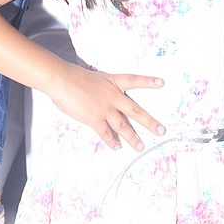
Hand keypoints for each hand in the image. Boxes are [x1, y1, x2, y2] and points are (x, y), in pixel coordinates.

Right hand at [48, 66, 165, 151]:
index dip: (148, 82)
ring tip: (141, 146)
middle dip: (149, 122)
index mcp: (113, 82)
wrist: (62, 79)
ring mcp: (105, 108)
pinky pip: (106, 133)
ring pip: (123, 126)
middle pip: (136, 110)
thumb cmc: (73, 77)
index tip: (161, 83)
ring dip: (133, 137)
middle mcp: (113, 96)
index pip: (134, 80)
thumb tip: (102, 102)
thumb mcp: (93, 79)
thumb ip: (101, 90)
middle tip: (161, 130)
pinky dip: (112, 141)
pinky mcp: (95, 118)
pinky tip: (117, 147)